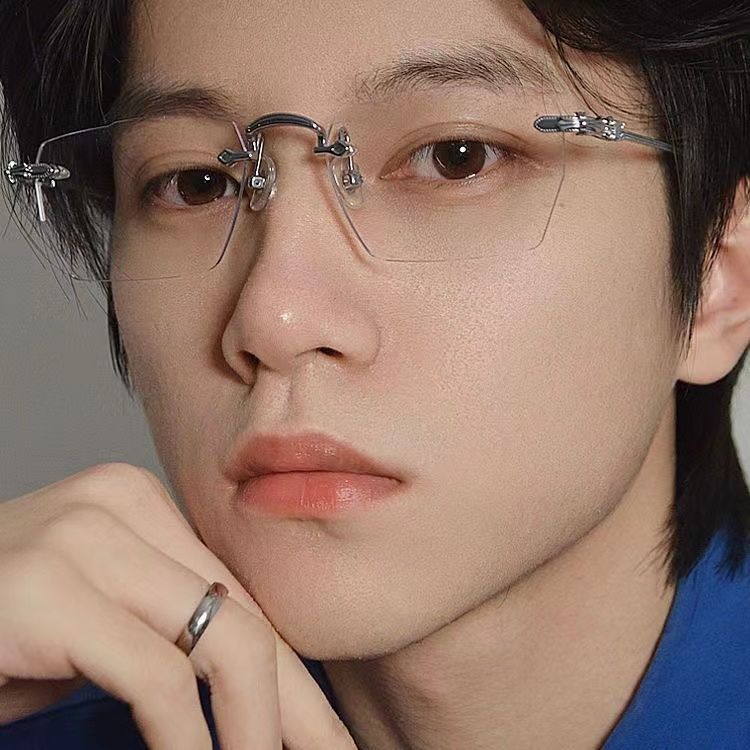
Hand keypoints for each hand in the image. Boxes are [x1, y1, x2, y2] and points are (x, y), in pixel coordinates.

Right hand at [0, 462, 356, 749]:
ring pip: (223, 639)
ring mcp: (83, 535)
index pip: (242, 596)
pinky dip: (189, 742)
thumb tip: (260, 695)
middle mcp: (120, 502)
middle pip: (244, 614)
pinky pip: (157, 678)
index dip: (295, 673)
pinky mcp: (47, 585)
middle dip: (296, 704)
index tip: (325, 735)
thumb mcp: (99, 633)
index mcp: (141, 503)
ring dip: (257, 728)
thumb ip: (169, 635)